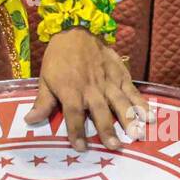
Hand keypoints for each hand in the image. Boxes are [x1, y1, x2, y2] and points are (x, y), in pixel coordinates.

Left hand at [26, 29, 148, 150]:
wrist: (74, 31)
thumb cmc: (58, 58)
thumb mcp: (45, 79)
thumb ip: (43, 102)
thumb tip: (30, 121)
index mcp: (70, 90)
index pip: (73, 115)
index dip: (76, 132)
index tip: (81, 148)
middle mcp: (91, 87)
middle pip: (100, 111)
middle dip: (107, 129)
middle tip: (115, 146)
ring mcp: (107, 80)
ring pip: (119, 101)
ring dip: (128, 118)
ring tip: (136, 135)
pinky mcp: (119, 73)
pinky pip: (131, 89)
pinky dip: (141, 102)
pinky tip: (149, 115)